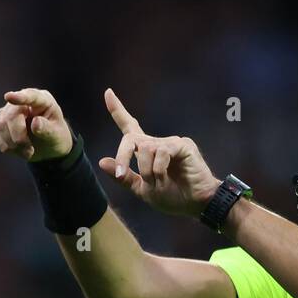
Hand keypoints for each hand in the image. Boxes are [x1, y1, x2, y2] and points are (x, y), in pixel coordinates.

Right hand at [0, 87, 74, 161]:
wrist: (47, 147)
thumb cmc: (55, 137)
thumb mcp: (58, 136)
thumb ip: (48, 130)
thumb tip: (36, 122)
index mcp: (42, 100)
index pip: (30, 96)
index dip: (20, 97)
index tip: (9, 97)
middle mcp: (22, 102)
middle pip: (11, 116)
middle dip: (19, 138)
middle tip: (30, 151)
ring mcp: (8, 110)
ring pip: (0, 126)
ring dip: (13, 145)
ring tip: (27, 151)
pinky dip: (6, 146)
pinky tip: (17, 149)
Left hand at [98, 88, 221, 217]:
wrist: (196, 205)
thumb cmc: (173, 198)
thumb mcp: (142, 190)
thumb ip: (124, 177)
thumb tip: (101, 161)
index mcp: (147, 152)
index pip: (130, 127)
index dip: (117, 111)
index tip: (108, 92)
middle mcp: (158, 143)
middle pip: (131, 139)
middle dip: (122, 157)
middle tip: (121, 174)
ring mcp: (171, 143)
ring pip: (146, 149)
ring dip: (146, 170)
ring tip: (157, 183)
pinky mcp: (183, 146)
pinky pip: (161, 152)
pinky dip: (158, 169)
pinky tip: (165, 178)